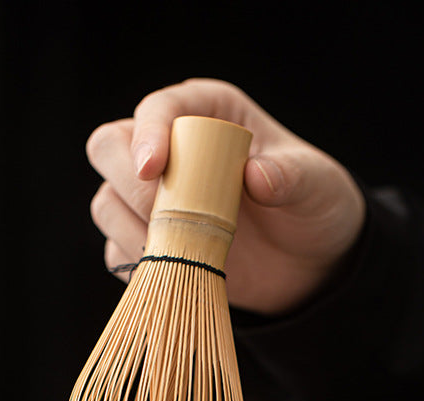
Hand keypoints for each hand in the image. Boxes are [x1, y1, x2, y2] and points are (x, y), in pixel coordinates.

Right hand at [86, 78, 365, 315]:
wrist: (308, 261)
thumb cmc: (312, 205)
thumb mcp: (315, 185)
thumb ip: (291, 176)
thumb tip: (257, 177)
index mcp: (207, 113)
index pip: (157, 109)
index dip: (147, 134)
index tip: (154, 169)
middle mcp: (170, 149)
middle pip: (110, 148)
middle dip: (131, 184)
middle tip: (171, 217)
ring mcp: (154, 199)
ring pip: (107, 202)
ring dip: (131, 229)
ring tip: (181, 249)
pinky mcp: (151, 242)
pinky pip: (118, 250)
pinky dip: (136, 263)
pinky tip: (174, 269)